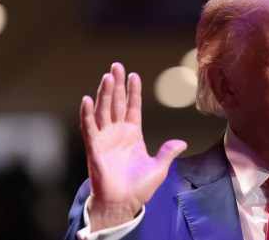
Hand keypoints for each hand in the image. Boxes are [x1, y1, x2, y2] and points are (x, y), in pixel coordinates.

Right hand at [80, 62, 186, 231]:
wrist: (124, 203)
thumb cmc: (139, 188)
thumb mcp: (159, 168)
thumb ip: (168, 152)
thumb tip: (182, 142)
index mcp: (133, 134)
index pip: (133, 107)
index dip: (133, 91)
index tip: (133, 75)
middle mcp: (118, 132)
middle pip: (116, 103)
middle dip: (117, 84)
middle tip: (116, 66)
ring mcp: (105, 138)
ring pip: (103, 110)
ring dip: (104, 93)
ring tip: (107, 76)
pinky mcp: (94, 147)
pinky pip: (89, 127)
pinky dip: (87, 113)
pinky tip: (87, 99)